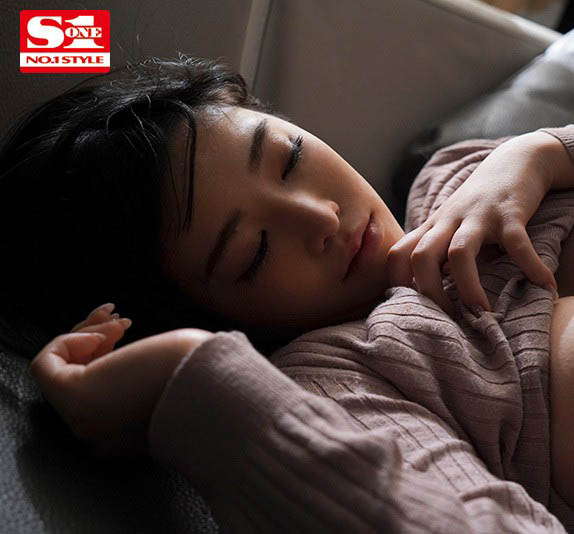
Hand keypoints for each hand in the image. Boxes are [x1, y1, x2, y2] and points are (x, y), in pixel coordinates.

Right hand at [29, 302, 214, 452]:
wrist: (212, 384)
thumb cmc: (201, 372)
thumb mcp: (168, 367)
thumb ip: (146, 367)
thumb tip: (142, 346)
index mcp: (123, 425)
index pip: (92, 385)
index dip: (100, 350)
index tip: (121, 325)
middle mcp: (99, 427)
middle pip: (73, 375)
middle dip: (90, 335)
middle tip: (116, 316)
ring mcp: (85, 416)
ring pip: (58, 369)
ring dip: (84, 333)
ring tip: (118, 322)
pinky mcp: (74, 400)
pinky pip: (44, 366)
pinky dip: (67, 339)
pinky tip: (103, 333)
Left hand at [386, 132, 558, 315]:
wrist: (515, 161)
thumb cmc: (478, 204)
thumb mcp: (450, 225)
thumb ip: (437, 253)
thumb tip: (426, 294)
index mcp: (431, 228)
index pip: (398, 254)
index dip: (396, 282)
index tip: (409, 309)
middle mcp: (448, 222)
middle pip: (421, 255)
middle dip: (428, 291)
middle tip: (445, 320)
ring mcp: (477, 216)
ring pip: (459, 252)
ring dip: (468, 287)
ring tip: (482, 315)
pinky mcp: (510, 212)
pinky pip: (516, 243)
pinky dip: (530, 266)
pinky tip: (544, 286)